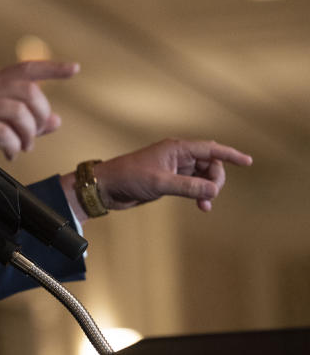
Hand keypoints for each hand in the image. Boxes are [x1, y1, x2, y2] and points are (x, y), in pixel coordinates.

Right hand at [0, 61, 79, 182]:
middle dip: (39, 117)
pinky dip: (13, 146)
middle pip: (28, 91)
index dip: (52, 68)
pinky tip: (9, 155)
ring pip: (18, 111)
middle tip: (33, 138)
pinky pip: (2, 131)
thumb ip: (25, 123)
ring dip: (27, 135)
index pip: (25, 69)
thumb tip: (56, 121)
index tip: (74, 69)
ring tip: (21, 149)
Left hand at [62, 139, 252, 220]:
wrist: (106, 187)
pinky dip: (199, 194)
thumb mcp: (161, 183)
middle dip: (216, 179)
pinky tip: (201, 206)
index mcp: (176, 148)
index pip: (210, 149)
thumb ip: (189, 186)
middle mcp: (176, 155)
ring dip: (208, 189)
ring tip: (204, 206)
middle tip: (210, 196)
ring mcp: (173, 168)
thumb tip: (214, 191)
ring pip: (202, 176)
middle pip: (209, 164)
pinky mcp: (168, 181)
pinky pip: (193, 185)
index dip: (230, 154)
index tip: (248, 162)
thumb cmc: (129, 178)